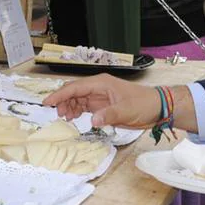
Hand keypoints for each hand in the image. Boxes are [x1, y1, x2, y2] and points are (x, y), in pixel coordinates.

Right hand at [44, 75, 166, 128]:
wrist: (157, 107)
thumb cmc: (143, 104)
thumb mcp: (126, 110)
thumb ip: (109, 115)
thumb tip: (93, 121)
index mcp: (101, 83)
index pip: (75, 87)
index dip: (60, 94)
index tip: (47, 102)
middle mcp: (98, 88)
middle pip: (73, 92)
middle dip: (63, 102)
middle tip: (58, 115)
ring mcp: (100, 97)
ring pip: (77, 100)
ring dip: (69, 108)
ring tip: (65, 119)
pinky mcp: (103, 106)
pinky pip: (84, 107)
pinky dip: (77, 112)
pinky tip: (74, 119)